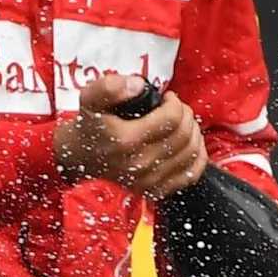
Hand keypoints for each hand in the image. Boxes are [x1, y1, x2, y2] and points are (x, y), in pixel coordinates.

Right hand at [55, 72, 205, 198]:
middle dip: (185, 114)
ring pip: (191, 152)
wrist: (80, 156)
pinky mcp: (155, 191)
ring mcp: (149, 181)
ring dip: (192, 132)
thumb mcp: (90, 98)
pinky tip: (188, 144)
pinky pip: (191, 174)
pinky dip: (197, 156)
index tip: (165, 98)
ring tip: (179, 123)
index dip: (174, 102)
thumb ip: (110, 87)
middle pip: (184, 134)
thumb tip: (138, 85)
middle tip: (173, 108)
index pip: (172, 118)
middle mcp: (139, 164)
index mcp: (126, 140)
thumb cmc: (90, 126)